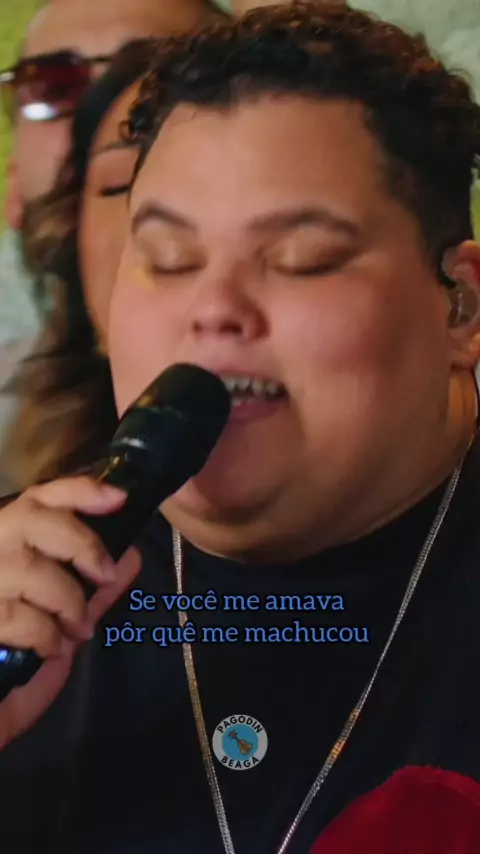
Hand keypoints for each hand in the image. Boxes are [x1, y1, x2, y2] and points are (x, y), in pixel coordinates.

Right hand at [0, 476, 140, 748]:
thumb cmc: (18, 660)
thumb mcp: (63, 617)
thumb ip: (91, 586)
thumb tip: (130, 556)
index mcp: (4, 543)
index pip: (38, 498)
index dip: (77, 491)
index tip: (117, 498)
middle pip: (30, 517)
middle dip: (79, 541)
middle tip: (104, 574)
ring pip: (26, 566)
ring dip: (66, 598)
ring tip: (77, 629)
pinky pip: (15, 614)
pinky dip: (44, 632)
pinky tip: (51, 649)